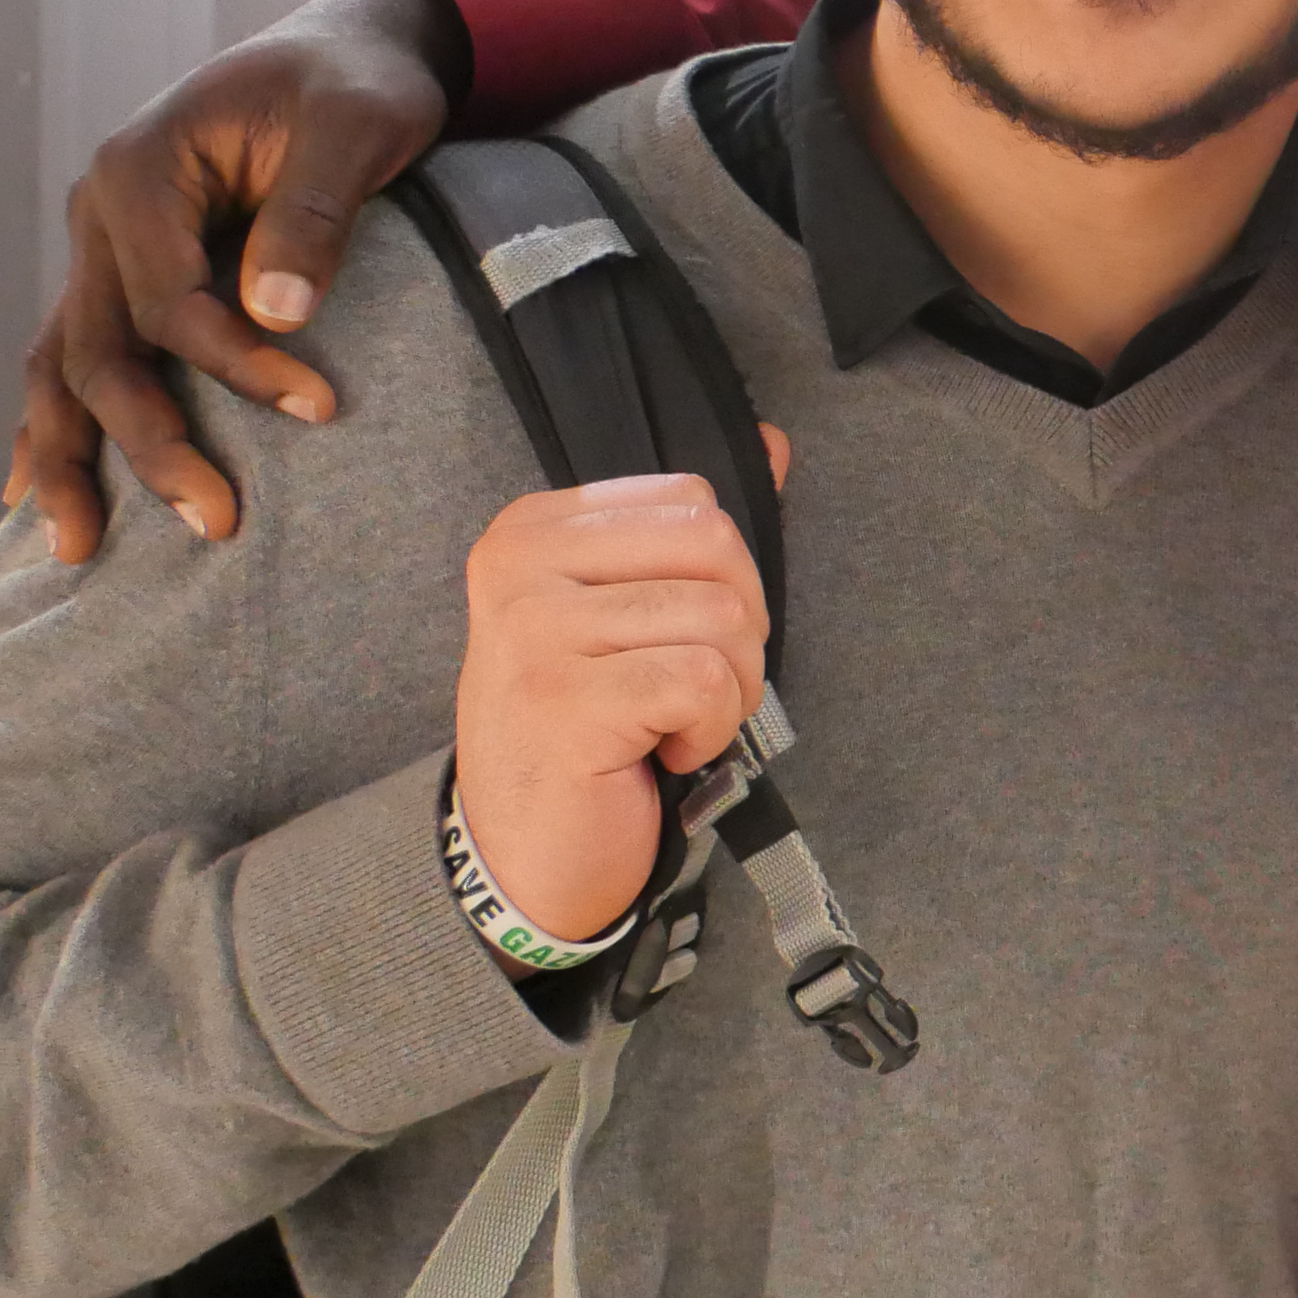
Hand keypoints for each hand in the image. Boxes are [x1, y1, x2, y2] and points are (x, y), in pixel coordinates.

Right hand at [7, 0, 463, 561]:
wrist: (345, 56)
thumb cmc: (355, 85)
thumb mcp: (356, 127)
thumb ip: (313, 211)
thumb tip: (274, 310)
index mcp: (139, 170)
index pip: (167, 300)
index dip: (235, 365)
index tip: (318, 407)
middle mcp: (100, 216)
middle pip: (99, 349)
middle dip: (149, 443)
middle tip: (216, 522)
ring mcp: (103, 250)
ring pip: (62, 365)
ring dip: (70, 455)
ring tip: (79, 551)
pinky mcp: (128, 277)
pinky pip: (75, 358)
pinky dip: (54, 424)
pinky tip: (32, 492)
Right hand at [453, 456, 780, 946]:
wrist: (524, 854)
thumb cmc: (586, 731)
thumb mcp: (629, 616)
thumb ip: (693, 531)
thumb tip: (777, 442)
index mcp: (532, 531)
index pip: (691, 502)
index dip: (722, 579)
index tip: (671, 638)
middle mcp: (520, 569)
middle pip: (716, 548)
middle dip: (738, 631)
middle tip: (687, 689)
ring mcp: (534, 634)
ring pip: (720, 619)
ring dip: (726, 692)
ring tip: (668, 725)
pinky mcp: (568, 701)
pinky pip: (705, 682)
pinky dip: (709, 730)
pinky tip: (657, 753)